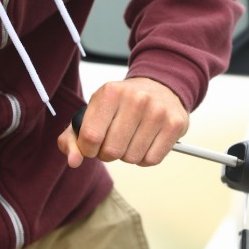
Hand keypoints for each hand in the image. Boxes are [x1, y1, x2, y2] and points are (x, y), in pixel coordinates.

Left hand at [58, 78, 188, 167]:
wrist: (159, 87)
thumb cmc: (121, 105)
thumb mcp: (92, 113)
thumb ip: (73, 139)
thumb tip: (74, 162)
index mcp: (110, 92)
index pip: (90, 136)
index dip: (88, 149)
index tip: (93, 145)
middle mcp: (136, 99)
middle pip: (112, 151)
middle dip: (108, 154)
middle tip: (114, 141)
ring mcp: (158, 111)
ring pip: (132, 158)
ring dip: (128, 156)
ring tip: (131, 139)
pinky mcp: (175, 124)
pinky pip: (152, 160)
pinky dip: (145, 158)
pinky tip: (146, 142)